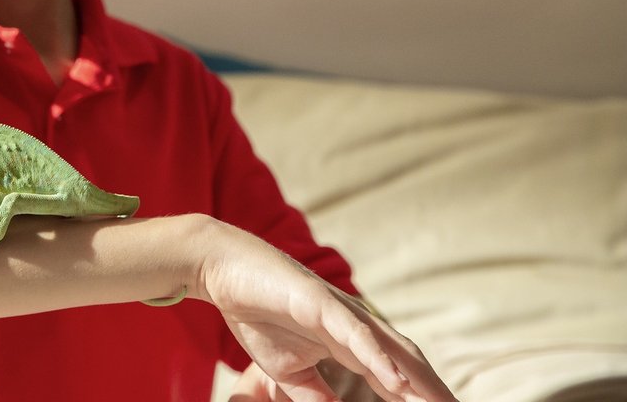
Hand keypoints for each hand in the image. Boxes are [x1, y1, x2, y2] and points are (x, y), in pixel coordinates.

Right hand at [197, 221, 457, 401]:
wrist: (223, 270)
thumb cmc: (256, 313)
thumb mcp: (289, 371)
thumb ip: (316, 396)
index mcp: (350, 343)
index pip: (396, 379)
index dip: (421, 401)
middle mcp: (355, 326)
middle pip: (407, 365)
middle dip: (434, 394)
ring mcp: (341, 311)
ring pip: (391, 350)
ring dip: (421, 382)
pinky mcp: (320, 301)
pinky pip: (355, 333)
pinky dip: (378, 358)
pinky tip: (396, 382)